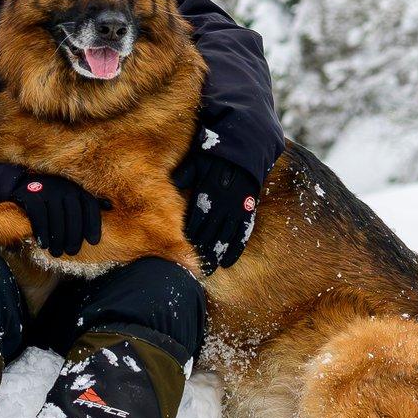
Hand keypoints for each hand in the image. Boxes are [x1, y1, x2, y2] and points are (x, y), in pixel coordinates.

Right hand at [11, 171, 107, 255]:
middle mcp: (64, 186)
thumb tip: (111, 206)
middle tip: (71, 252)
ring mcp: (47, 188)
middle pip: (73, 214)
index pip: (90, 206)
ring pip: (56, 217)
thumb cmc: (51, 196)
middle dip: (74, 236)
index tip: (93, 242)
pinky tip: (43, 244)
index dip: (94, 224)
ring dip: (57, 238)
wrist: (21, 184)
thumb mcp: (70, 195)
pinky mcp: (30, 193)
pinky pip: (39, 215)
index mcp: (76, 188)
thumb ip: (87, 202)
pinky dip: (42, 231)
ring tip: (56, 252)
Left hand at [172, 133, 260, 272]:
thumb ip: (183, 176)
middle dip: (200, 250)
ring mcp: (238, 208)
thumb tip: (168, 187)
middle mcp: (224, 202)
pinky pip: (243, 234)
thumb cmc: (216, 155)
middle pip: (210, 232)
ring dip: (215, 254)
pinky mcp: (249, 210)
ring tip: (208, 269)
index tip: (182, 248)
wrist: (247, 148)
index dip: (189, 235)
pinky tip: (227, 262)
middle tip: (193, 267)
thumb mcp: (196, 162)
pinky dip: (235, 250)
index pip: (196, 218)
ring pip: (225, 237)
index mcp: (208, 190)